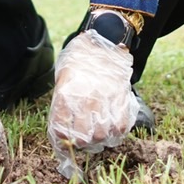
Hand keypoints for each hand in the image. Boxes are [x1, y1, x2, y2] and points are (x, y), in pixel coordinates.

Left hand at [47, 31, 138, 179]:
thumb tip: (63, 131)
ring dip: (100, 139)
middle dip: (84, 143)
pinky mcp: (122, 97)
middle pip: (85, 138)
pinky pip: (122, 125)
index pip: (61, 129)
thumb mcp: (63, 78)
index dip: (63, 140)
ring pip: (103, 135)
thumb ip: (62, 104)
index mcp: (66, 94)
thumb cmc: (79, 61)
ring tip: (99, 133)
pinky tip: (112, 127)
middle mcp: (86, 99)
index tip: (66, 140)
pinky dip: (117, 132)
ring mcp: (105, 99)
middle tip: (84, 139)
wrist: (103, 41)